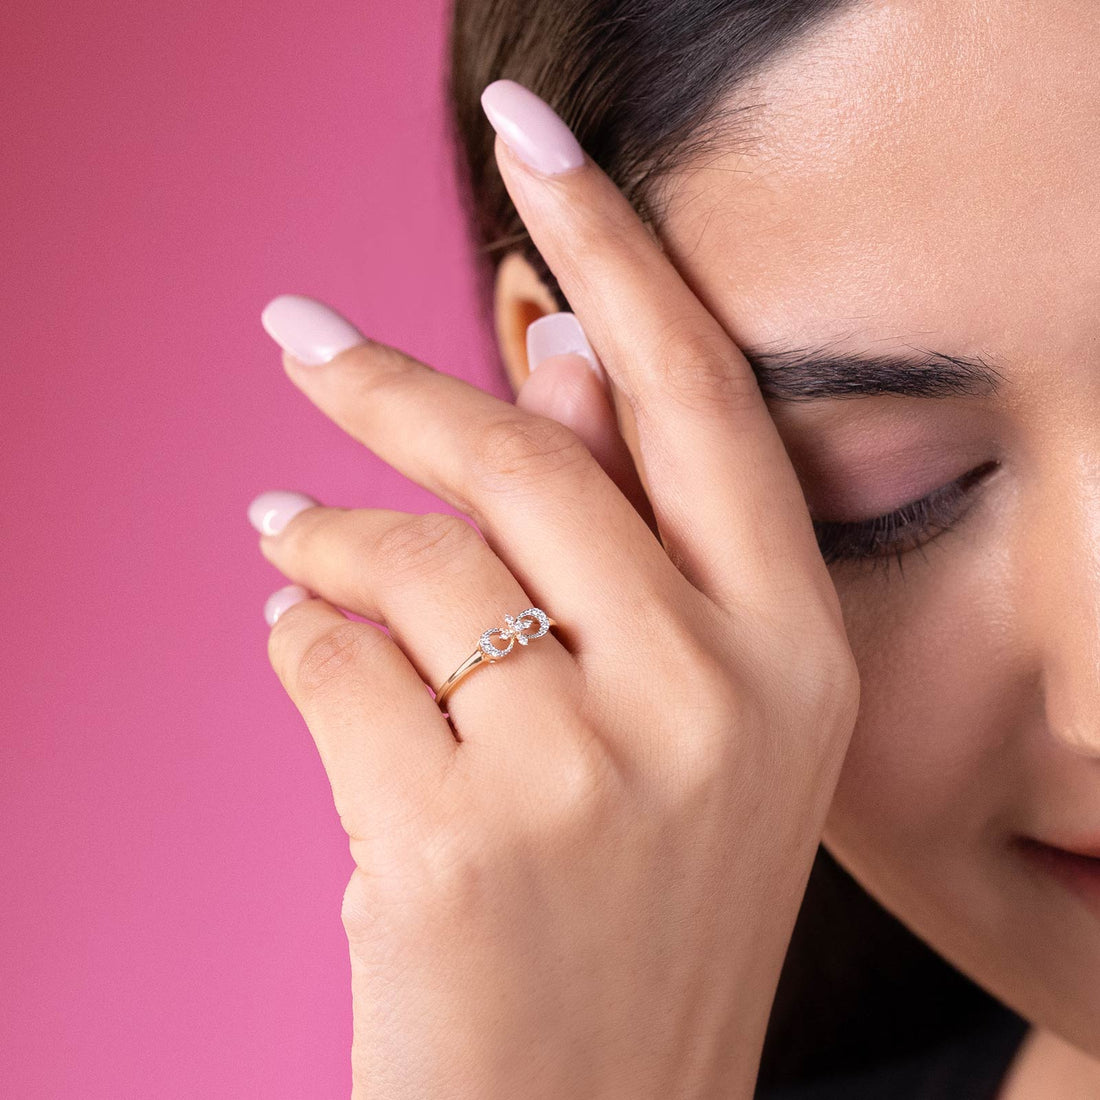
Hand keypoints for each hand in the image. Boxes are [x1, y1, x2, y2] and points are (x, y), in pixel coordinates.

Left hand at [250, 80, 859, 1099]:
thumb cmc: (635, 903)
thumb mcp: (686, 715)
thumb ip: (632, 532)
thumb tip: (565, 352)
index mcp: (793, 651)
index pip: (697, 396)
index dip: (617, 245)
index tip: (534, 132)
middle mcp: (718, 696)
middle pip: (525, 454)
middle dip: (389, 379)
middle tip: (298, 336)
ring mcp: (596, 774)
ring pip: (410, 561)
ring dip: (323, 540)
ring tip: (281, 539)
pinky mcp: (462, 848)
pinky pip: (329, 667)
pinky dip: (294, 647)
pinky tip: (298, 658)